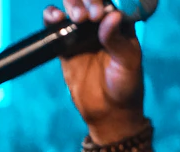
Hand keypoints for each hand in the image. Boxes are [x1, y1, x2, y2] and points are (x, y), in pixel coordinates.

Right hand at [47, 1, 145, 140]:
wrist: (108, 112)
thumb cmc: (125, 86)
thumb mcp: (127, 62)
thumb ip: (117, 40)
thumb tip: (111, 16)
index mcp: (121, 23)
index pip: (111, 1)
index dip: (101, 1)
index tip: (99, 13)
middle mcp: (101, 25)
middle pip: (89, 1)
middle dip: (85, 2)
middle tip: (85, 17)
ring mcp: (82, 35)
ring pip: (73, 9)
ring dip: (70, 6)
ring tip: (73, 17)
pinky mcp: (66, 48)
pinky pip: (57, 29)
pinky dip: (52, 19)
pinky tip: (52, 17)